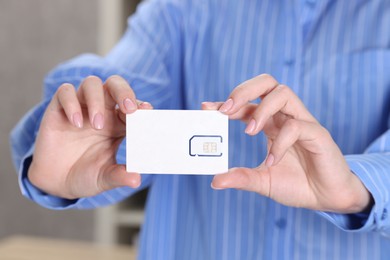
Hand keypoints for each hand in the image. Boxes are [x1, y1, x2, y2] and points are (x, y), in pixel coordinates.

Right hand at [29, 75, 151, 198]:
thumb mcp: (104, 178)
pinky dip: (72, 103)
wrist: (56, 182)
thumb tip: (137, 180)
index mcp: (118, 123)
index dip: (140, 107)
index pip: (132, 106)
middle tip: (129, 109)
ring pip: (92, 83)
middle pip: (115, 84)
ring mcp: (80, 107)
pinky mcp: (58, 109)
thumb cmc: (86, 175)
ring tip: (98, 125)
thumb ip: (119, 176)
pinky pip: (65, 92)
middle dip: (124, 92)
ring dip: (98, 100)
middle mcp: (102, 111)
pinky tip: (76, 124)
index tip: (147, 113)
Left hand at [203, 74, 371, 212]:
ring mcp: (303, 122)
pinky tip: (273, 161)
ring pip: (283, 93)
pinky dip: (281, 142)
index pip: (247, 103)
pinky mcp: (318, 134)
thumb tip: (215, 181)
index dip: (227, 102)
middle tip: (226, 110)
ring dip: (261, 109)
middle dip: (243, 90)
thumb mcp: (263, 181)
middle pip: (266, 83)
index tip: (206, 108)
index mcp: (271, 123)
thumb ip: (241, 178)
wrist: (327, 198)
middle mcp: (285, 117)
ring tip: (249, 131)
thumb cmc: (297, 185)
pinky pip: (297, 126)